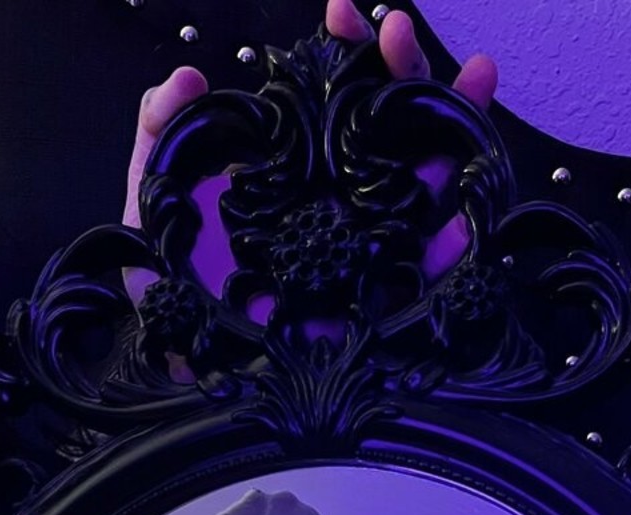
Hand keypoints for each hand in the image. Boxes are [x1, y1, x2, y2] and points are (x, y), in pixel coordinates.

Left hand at [123, 0, 497, 296]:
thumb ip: (160, 133)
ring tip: (477, 80)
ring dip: (458, 124)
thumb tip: (186, 78)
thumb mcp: (152, 201)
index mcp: (295, 166)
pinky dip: (460, 240)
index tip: (341, 10)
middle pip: (390, 122)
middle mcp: (340, 197)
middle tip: (399, 33)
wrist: (183, 364)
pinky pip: (434, 270)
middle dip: (405, 68)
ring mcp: (368, 244)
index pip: (331, 96)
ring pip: (427, 177)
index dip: (344, 49)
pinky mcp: (386, 301)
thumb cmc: (171, 288)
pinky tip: (470, 206)